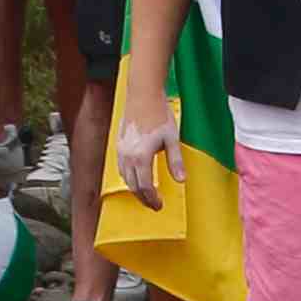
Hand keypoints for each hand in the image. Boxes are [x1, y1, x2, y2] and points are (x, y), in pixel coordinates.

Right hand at [113, 91, 181, 206]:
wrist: (143, 94)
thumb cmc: (159, 114)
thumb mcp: (172, 138)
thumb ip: (175, 161)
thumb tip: (181, 181)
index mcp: (141, 157)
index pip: (146, 187)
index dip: (152, 199)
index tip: (160, 205)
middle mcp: (128, 157)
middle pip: (134, 186)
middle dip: (144, 198)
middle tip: (154, 204)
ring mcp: (121, 151)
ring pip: (125, 178)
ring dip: (135, 189)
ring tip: (147, 193)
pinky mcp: (118, 144)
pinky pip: (121, 168)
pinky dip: (129, 177)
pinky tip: (137, 176)